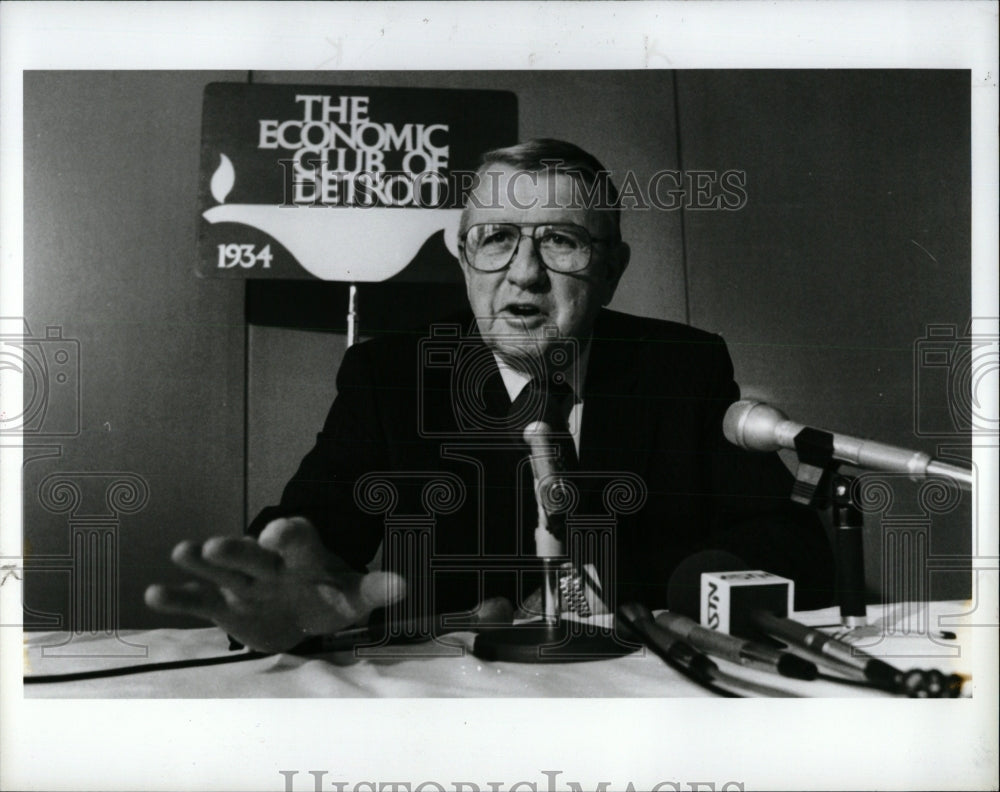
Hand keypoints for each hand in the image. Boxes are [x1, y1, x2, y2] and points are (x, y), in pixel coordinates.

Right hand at [144, 517, 403, 652]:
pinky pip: (198, 600)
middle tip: (216, 545)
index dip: (289, 535)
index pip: (297, 539)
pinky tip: (153, 594)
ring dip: (201, 563)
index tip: (281, 531)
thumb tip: (404, 586)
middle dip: (236, 551)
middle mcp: (268, 563)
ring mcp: (242, 583)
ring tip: (182, 552)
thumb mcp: (354, 595)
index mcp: (302, 554)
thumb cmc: (329, 595)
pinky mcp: (222, 606)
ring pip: (220, 571)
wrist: (303, 610)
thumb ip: (373, 589)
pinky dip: (178, 597)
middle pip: (251, 554)